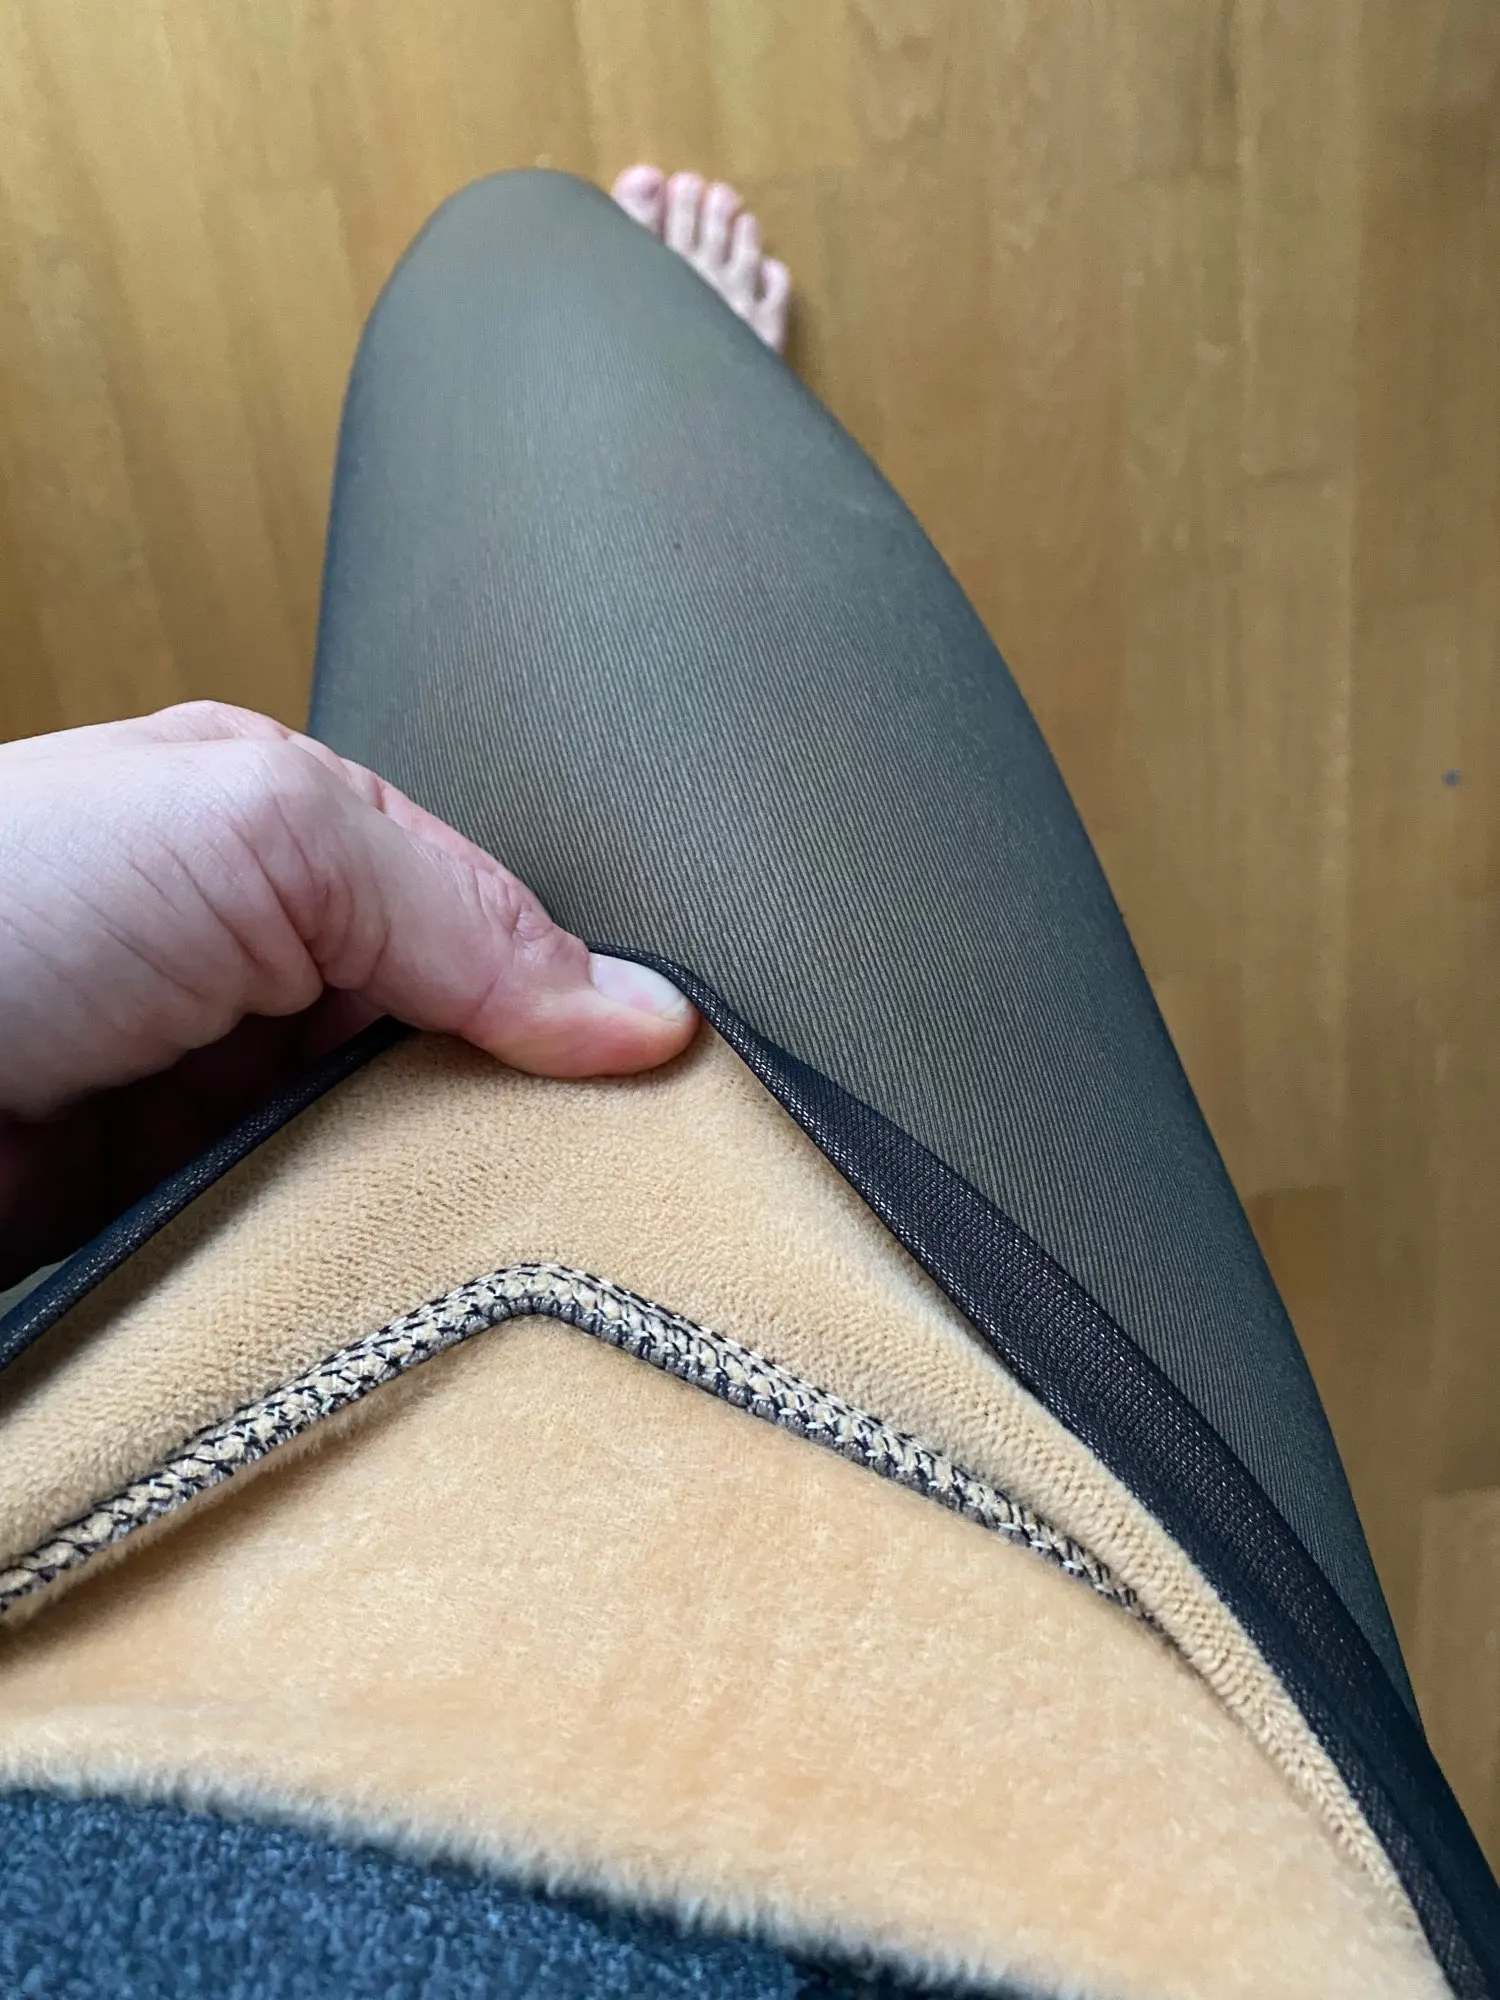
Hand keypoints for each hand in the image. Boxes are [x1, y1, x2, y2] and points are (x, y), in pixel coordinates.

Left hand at [0, 701, 695, 1285]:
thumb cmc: (5, 901)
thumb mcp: (263, 830)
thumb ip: (457, 911)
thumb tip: (637, 1009)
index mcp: (294, 844)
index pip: (489, 927)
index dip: (576, 1001)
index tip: (656, 1083)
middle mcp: (265, 972)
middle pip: (457, 1053)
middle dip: (524, 1113)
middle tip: (614, 1186)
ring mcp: (223, 1103)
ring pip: (399, 1163)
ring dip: (451, 1206)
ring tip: (536, 1257)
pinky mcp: (184, 1219)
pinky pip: (317, 1250)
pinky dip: (368, 1272)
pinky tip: (421, 1294)